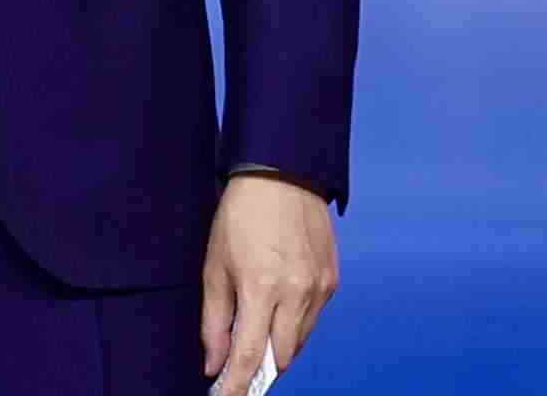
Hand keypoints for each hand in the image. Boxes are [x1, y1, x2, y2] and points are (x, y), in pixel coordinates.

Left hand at [204, 174, 338, 393]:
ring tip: (259, 328)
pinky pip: (312, 319)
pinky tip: (280, 306)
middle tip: (240, 365)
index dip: (236, 388)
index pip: (248, 358)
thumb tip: (214, 364)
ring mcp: (319, 287)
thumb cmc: (241, 216)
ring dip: (278, 347)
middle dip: (259, 369)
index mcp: (261, 289)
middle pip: (279, 358)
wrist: (283, 173)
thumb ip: (215, 322)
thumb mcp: (215, 267)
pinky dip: (295, 324)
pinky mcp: (332, 279)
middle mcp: (297, 293)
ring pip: (298, 342)